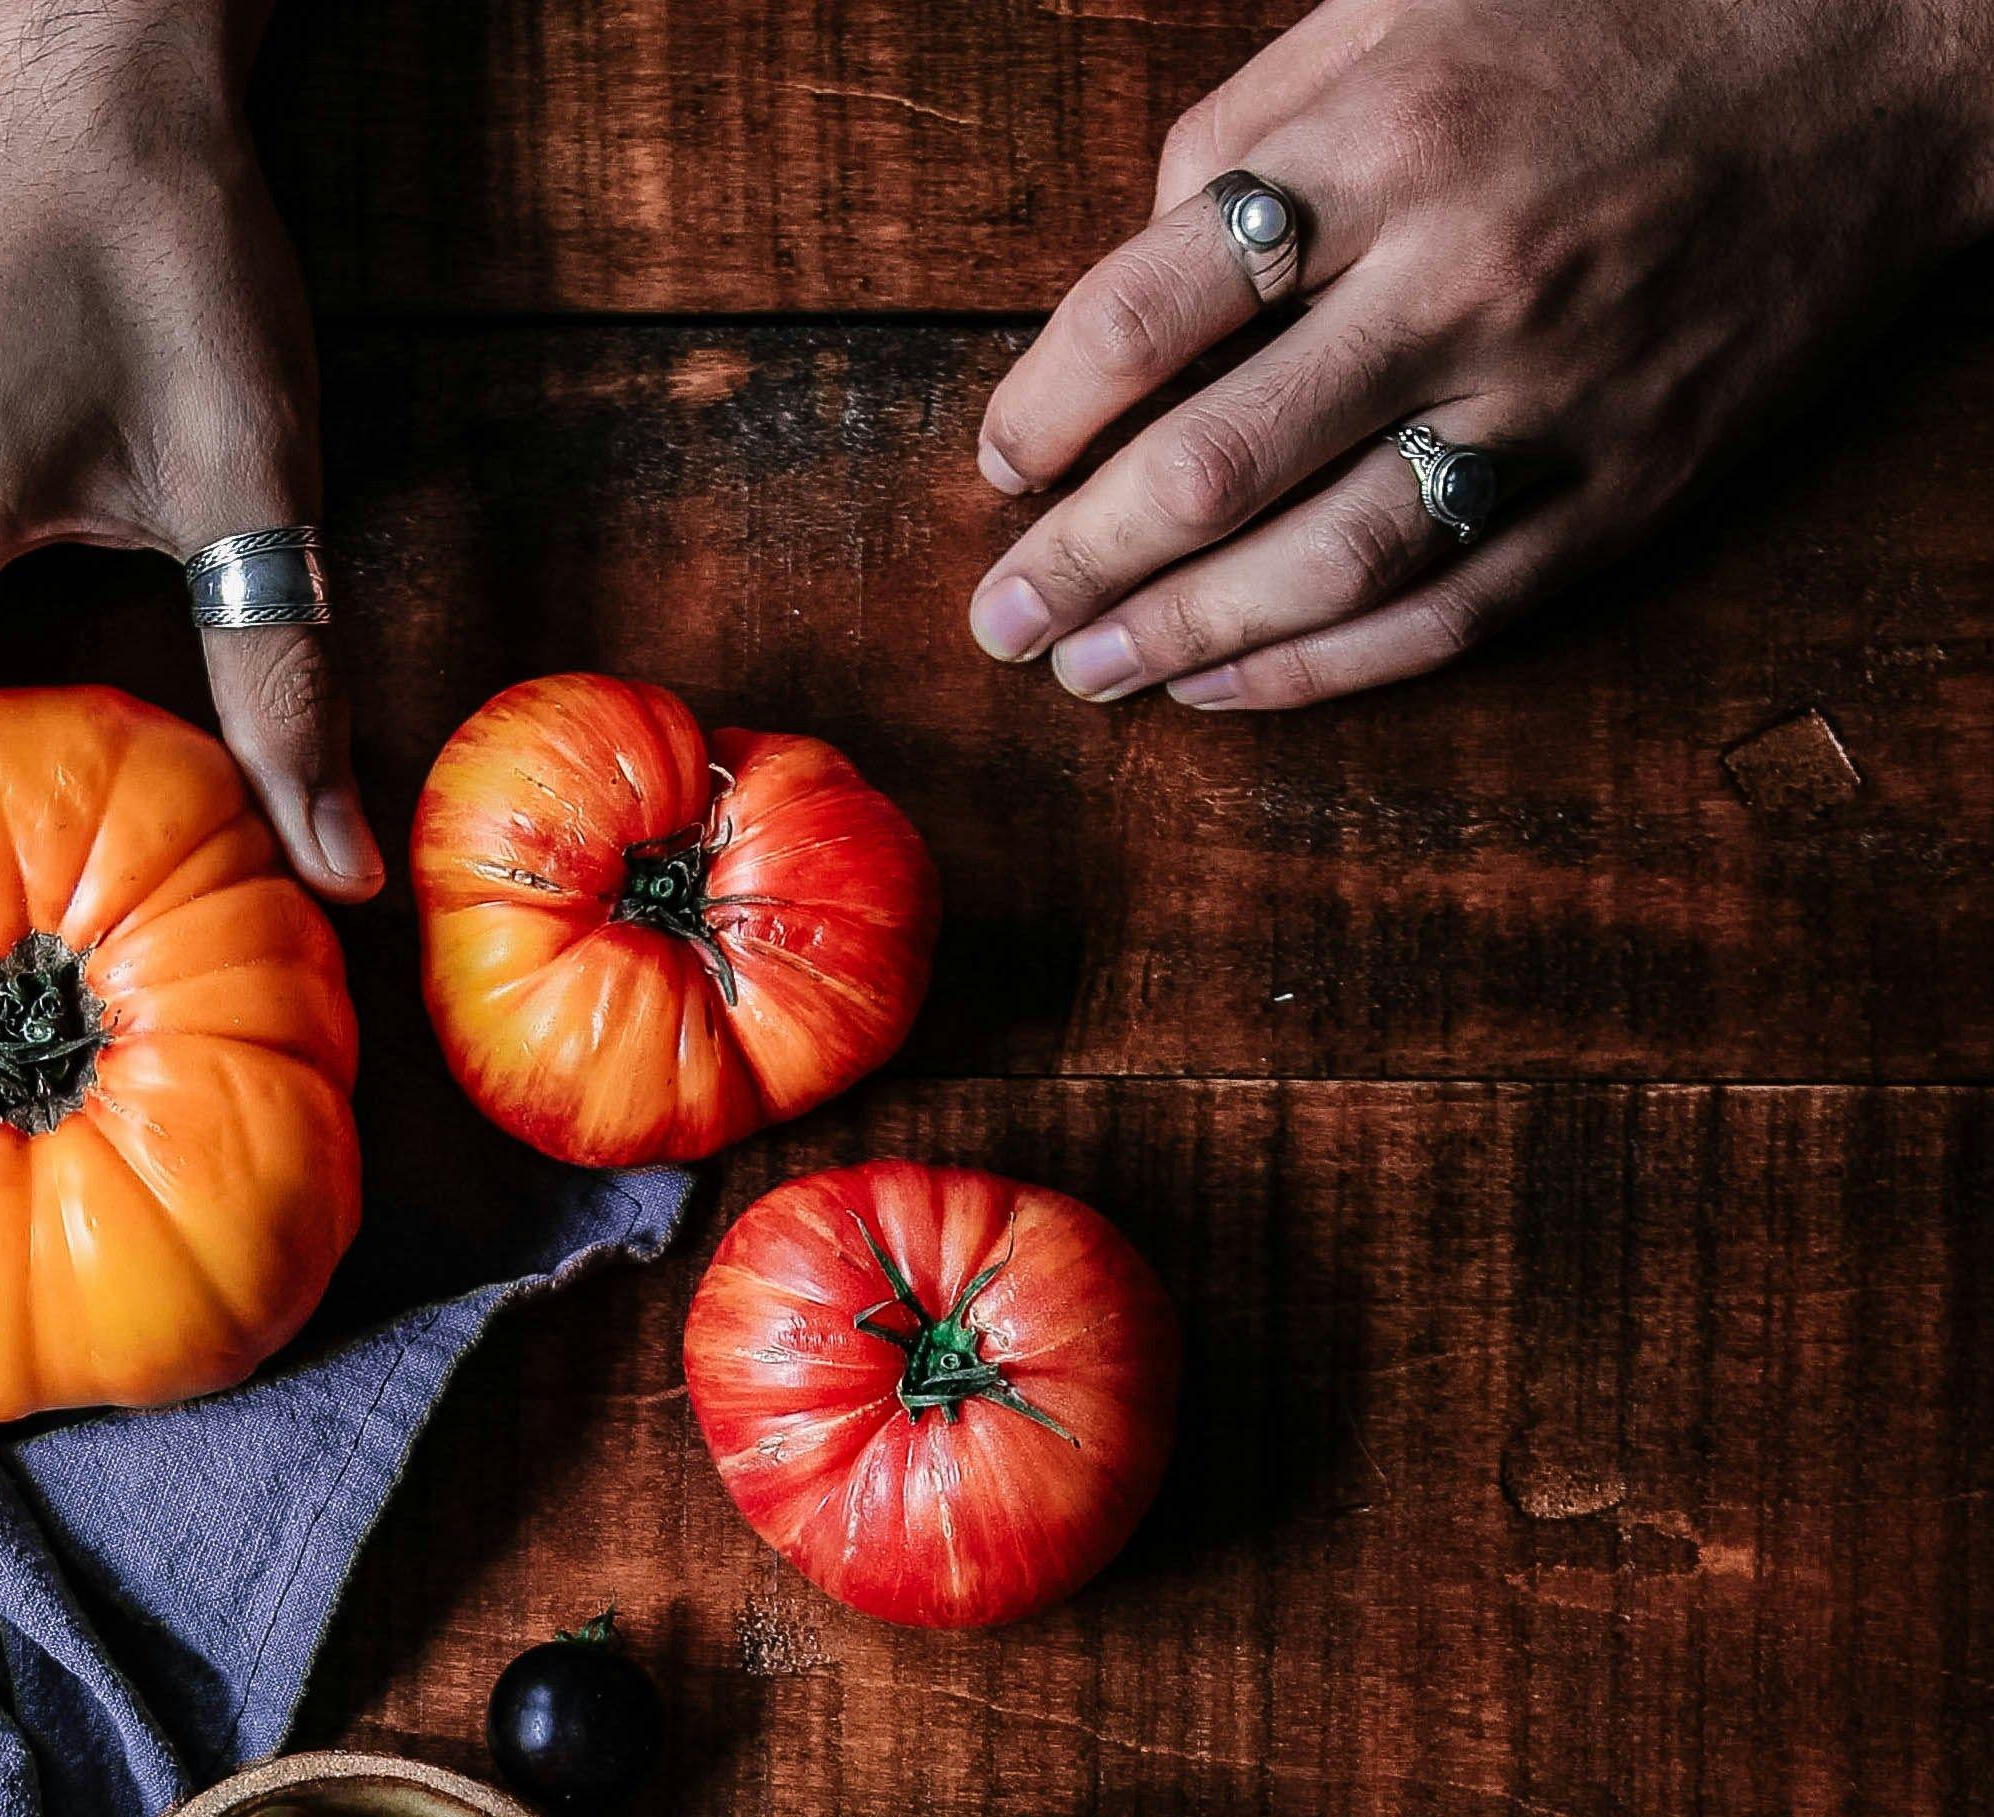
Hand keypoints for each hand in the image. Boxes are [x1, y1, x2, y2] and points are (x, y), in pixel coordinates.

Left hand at [968, 0, 1993, 712]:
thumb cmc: (1625, 7)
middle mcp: (1462, 284)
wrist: (1884, 52)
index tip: (1000, 463)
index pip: (1153, 312)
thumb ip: (1257, 117)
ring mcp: (1552, 401)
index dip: (1046, 410)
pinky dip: (1318, 667)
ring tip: (1086, 672)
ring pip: (1323, 566)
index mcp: (1391, 147)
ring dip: (1178, 636)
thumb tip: (1134, 253)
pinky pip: (1445, 614)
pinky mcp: (1627, 487)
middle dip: (1081, 561)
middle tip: (1001, 620)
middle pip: (1215, 467)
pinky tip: (1223, 683)